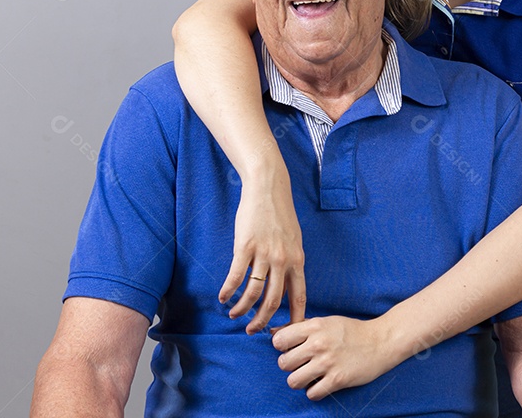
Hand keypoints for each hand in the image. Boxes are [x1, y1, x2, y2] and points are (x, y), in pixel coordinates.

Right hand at [218, 173, 306, 333]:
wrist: (268, 188)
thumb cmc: (280, 214)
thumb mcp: (294, 240)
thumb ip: (292, 263)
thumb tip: (286, 287)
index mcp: (297, 260)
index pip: (298, 297)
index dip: (294, 319)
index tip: (287, 333)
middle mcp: (283, 260)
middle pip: (273, 301)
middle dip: (262, 321)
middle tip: (253, 331)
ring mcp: (264, 253)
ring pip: (253, 292)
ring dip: (242, 308)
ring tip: (235, 315)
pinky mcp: (245, 246)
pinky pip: (236, 276)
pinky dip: (229, 290)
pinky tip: (223, 297)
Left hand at [271, 316, 398, 399]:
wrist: (380, 341)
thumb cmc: (350, 331)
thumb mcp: (324, 322)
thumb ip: (299, 327)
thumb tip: (273, 332)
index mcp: (314, 326)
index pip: (279, 341)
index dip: (282, 347)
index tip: (291, 349)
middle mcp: (318, 344)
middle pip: (284, 363)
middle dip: (290, 366)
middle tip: (301, 364)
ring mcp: (328, 363)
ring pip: (293, 381)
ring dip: (299, 381)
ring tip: (309, 376)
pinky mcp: (337, 379)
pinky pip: (312, 393)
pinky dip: (314, 392)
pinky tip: (321, 384)